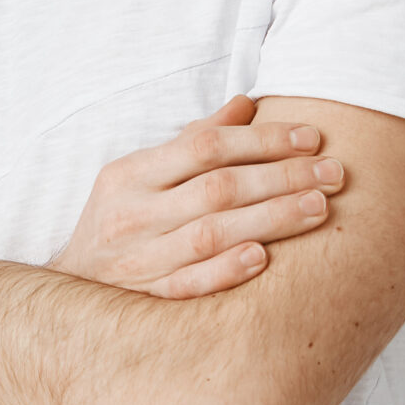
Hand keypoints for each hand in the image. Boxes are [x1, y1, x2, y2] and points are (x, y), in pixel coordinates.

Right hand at [48, 95, 345, 298]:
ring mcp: (138, 260)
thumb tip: (245, 105)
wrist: (70, 289)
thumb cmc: (117, 221)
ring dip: (271, 219)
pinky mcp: (147, 300)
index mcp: (129, 174)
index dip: (262, 140)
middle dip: (282, 178)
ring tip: (320, 208)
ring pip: (211, 234)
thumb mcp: (139, 173)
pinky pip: (190, 284)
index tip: (312, 139)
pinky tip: (264, 258)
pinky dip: (226, 270)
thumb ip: (191, 142)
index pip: (204, 147)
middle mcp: (132, 214)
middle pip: (217, 189)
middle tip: (334, 173)